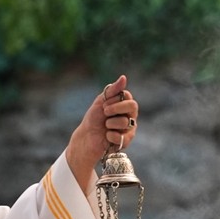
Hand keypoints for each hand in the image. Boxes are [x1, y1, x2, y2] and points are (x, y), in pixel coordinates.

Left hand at [66, 75, 138, 191]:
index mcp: (124, 104)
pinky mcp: (126, 141)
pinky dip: (110, 136)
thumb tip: (124, 77)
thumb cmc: (94, 118)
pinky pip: (122, 137)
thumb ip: (113, 90)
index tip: (103, 104)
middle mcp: (130, 115)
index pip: (127, 96)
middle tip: (105, 113)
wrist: (86, 136)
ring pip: (125, 122)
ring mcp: (129, 128)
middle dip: (116, 108)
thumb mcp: (101, 101)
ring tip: (105, 126)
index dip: (114, 100)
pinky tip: (106, 136)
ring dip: (110, 123)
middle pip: (133, 106)